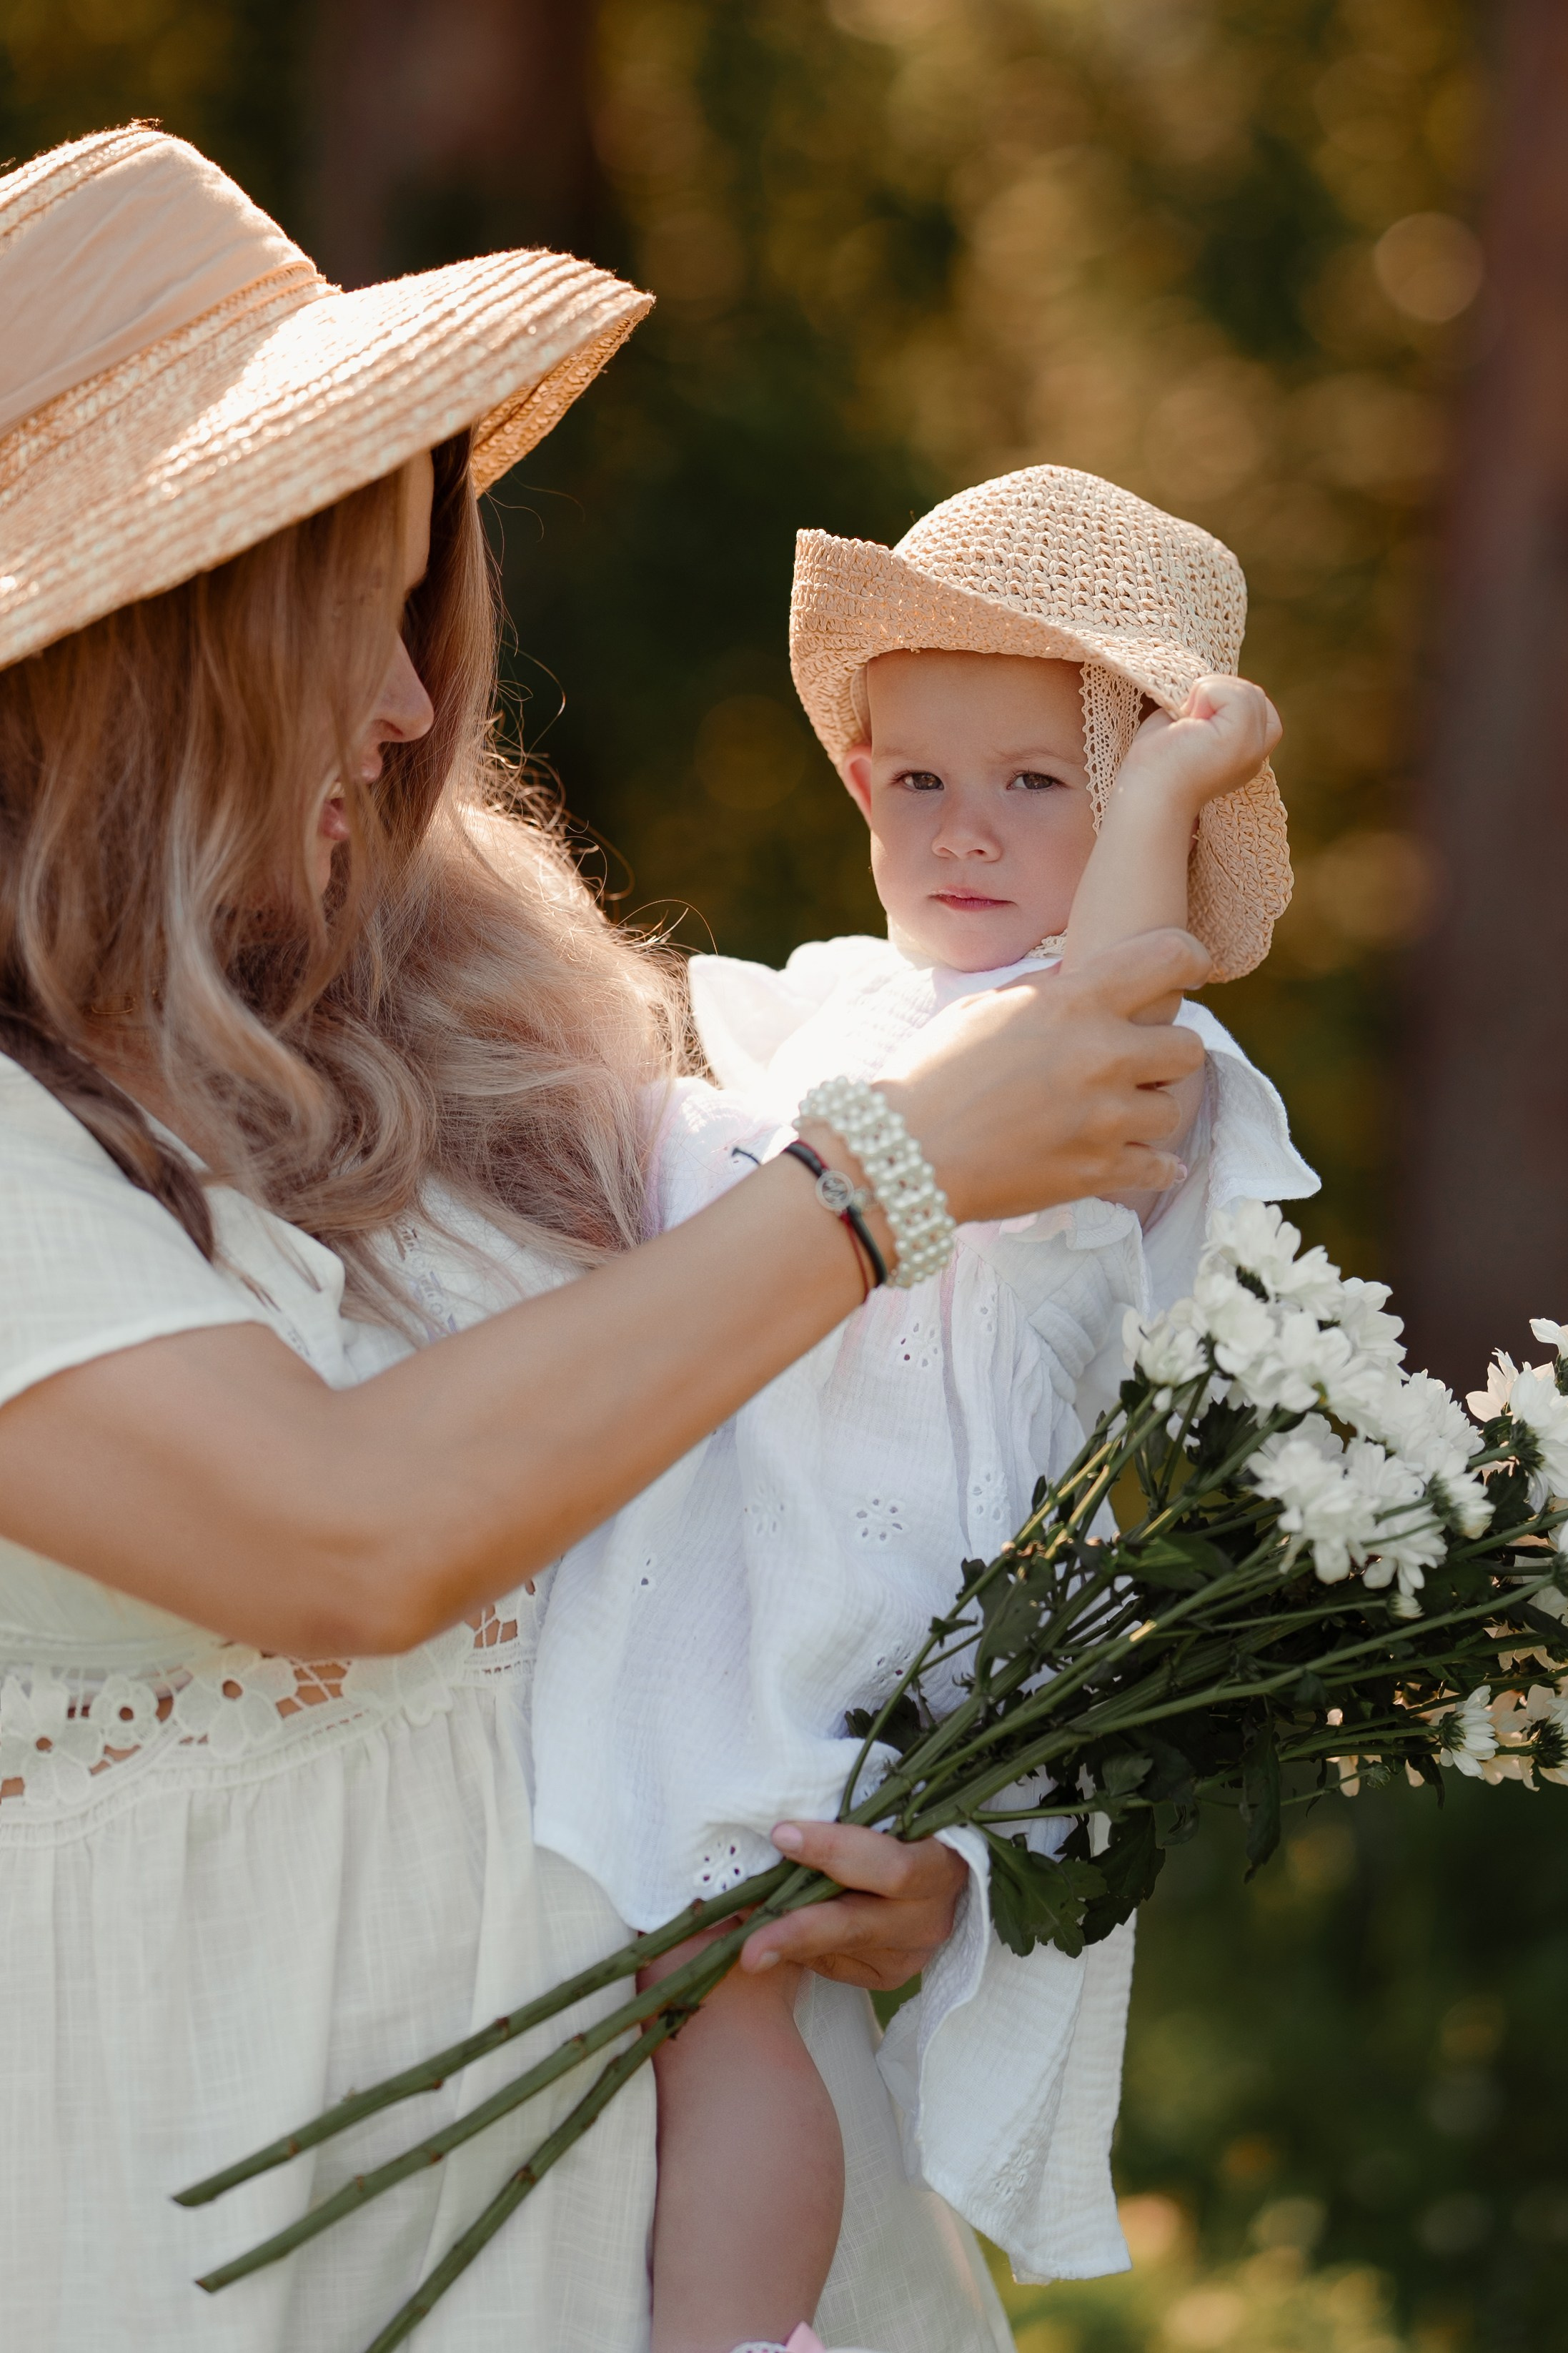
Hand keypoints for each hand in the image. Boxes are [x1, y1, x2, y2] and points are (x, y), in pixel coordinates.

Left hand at [738, 1820, 967, 1991]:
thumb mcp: (891, 1813)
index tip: (780, 1834)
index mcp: (940, 1865)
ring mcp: (911, 1954)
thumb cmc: (905, 1826)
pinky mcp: (890, 1975)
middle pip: (855, 1926)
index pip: (889, 1866)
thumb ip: (847, 1817)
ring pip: (838, 1950)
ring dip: (785, 1942)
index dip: (833, 1849)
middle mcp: (929, 1919)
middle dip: (795, 1931)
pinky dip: (799, 1950)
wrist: (937, 1876)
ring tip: (739, 1938)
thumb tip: (775, 1829)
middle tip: (747, 1946)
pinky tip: (774, 1935)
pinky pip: (834, 1965)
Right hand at [876, 927, 1210, 1223]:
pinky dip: (1154, 1165)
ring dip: (1149, 1109)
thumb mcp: (985, 1009)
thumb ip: (1044, 990)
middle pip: (1188, 1046)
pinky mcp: (1099, 1172)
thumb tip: (1080, 977)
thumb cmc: (931, 1073)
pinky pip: (1160, 1166)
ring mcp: (1105, 1118)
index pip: (1170, 959)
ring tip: (1116, 1113)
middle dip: (1167, 1053)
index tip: (1191, 970)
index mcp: (1075, 1002)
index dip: (1190, 959)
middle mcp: (1101, 1056)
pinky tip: (1143, 1160)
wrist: (903, 1154)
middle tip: (1138, 1061)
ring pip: (1173, 1109)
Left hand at [1117, 673, 1280, 816]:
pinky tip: (1188, 722)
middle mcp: (1257, 754)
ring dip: (1207, 694)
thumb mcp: (1190, 726)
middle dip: (1216, 693)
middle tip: (1186, 725)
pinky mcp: (1241, 740)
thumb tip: (1212, 683)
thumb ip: (1211, 707)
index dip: (1224, 698)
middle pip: (1254, 694)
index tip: (1194, 723)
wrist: (1146, 794)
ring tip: (1186, 725)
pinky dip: (1205, 694)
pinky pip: (1236, 693)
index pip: (1257, 705)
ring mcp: (1253, 749)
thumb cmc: (1156, 762)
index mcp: (1246, 754)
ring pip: (1248, 691)